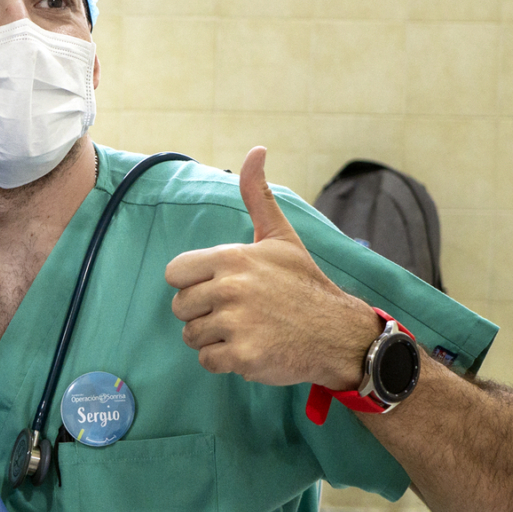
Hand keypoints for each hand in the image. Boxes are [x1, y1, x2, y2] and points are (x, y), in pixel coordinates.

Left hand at [165, 147, 379, 386]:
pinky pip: (207, 361)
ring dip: (214, 338)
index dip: (193, 283)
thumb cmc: (303, 284)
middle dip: (203, 313)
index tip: (219, 288)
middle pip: (181, 307)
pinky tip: (251, 348)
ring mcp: (236, 324)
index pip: (175, 274)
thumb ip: (258, 196)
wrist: (337, 332)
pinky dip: (225, 361)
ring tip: (246, 330)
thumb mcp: (280, 236)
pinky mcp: (242, 356)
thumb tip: (256, 150)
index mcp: (232, 258)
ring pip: (192, 336)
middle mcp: (230, 289)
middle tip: (237, 312)